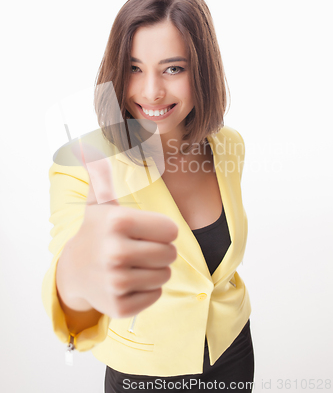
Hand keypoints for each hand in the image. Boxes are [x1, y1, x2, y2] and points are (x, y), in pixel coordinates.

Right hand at [56, 139, 177, 318]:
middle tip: (138, 249)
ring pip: (164, 276)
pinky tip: (128, 283)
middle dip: (159, 251)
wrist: (74, 271)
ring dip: (154, 270)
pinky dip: (147, 291)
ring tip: (132, 265)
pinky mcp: (120, 307)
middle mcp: (116, 252)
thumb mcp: (98, 203)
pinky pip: (155, 296)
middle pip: (171, 254)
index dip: (161, 231)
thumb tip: (85, 146)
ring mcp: (117, 283)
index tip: (143, 232)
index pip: (172, 231)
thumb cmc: (95, 232)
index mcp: (118, 222)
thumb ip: (101, 175)